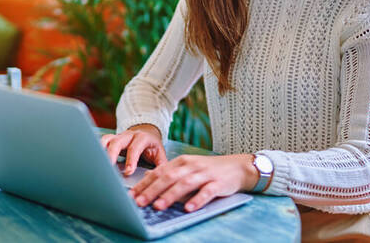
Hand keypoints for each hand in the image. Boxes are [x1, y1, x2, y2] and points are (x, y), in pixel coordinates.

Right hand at [100, 124, 166, 174]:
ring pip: (107, 140)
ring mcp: (119, 137)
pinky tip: (95, 161)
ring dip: (101, 151)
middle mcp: (129, 135)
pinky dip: (97, 150)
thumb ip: (160, 165)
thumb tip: (154, 177)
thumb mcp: (160, 154)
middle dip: (112, 155)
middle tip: (109, 168)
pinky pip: (102, 142)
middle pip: (117, 142)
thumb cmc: (152, 146)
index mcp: (142, 138)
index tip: (128, 172)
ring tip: (98, 165)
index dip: (131, 160)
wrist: (148, 132)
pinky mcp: (111, 140)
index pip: (135, 147)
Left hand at [130, 153, 258, 212]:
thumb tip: (147, 180)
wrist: (237, 167)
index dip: (144, 184)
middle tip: (139, 203)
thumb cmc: (209, 170)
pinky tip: (188, 208)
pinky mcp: (218, 183)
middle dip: (152, 191)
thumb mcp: (187, 168)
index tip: (131, 196)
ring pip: (185, 184)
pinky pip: (207, 192)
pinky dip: (197, 200)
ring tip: (158, 206)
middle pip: (168, 178)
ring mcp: (205, 174)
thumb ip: (169, 174)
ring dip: (170, 196)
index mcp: (181, 161)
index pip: (159, 172)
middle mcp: (191, 165)